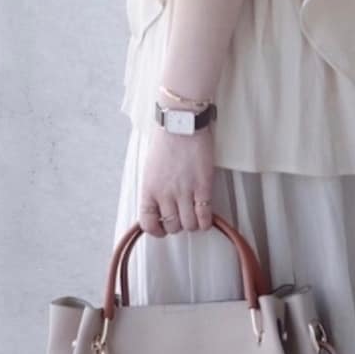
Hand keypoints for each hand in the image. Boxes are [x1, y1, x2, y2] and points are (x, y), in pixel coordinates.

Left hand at [139, 123, 214, 237]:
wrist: (182, 123)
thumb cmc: (166, 139)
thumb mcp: (150, 167)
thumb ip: (153, 187)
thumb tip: (159, 204)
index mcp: (148, 189)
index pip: (147, 223)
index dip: (156, 231)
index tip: (162, 229)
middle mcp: (164, 194)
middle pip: (172, 226)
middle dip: (177, 225)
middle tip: (182, 217)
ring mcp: (184, 191)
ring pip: (189, 224)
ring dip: (193, 224)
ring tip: (195, 215)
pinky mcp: (203, 186)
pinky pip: (204, 215)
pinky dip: (206, 221)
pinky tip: (206, 218)